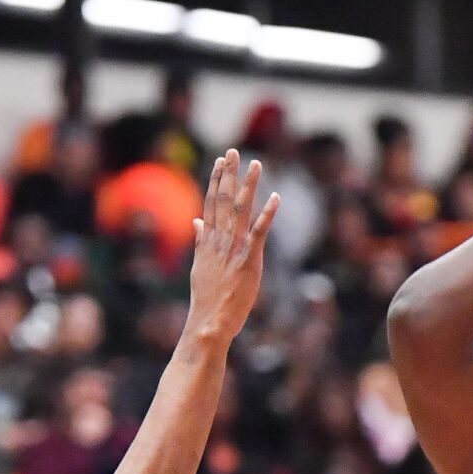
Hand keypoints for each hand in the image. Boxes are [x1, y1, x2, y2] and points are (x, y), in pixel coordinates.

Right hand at [188, 149, 279, 343]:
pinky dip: (267, 214)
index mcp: (208, 241)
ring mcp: (233, 250)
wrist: (209, 323)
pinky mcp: (248, 261)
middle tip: (234, 151)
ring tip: (255, 164)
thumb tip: (196, 221)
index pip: (211, 204)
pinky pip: (259, 233)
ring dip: (248, 186)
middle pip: (224, 200)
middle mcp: (219, 241)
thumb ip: (200, 241)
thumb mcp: (200, 266)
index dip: (216, 181)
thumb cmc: (207, 300)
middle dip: (229, 174)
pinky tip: (276, 197)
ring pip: (241, 211)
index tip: (220, 161)